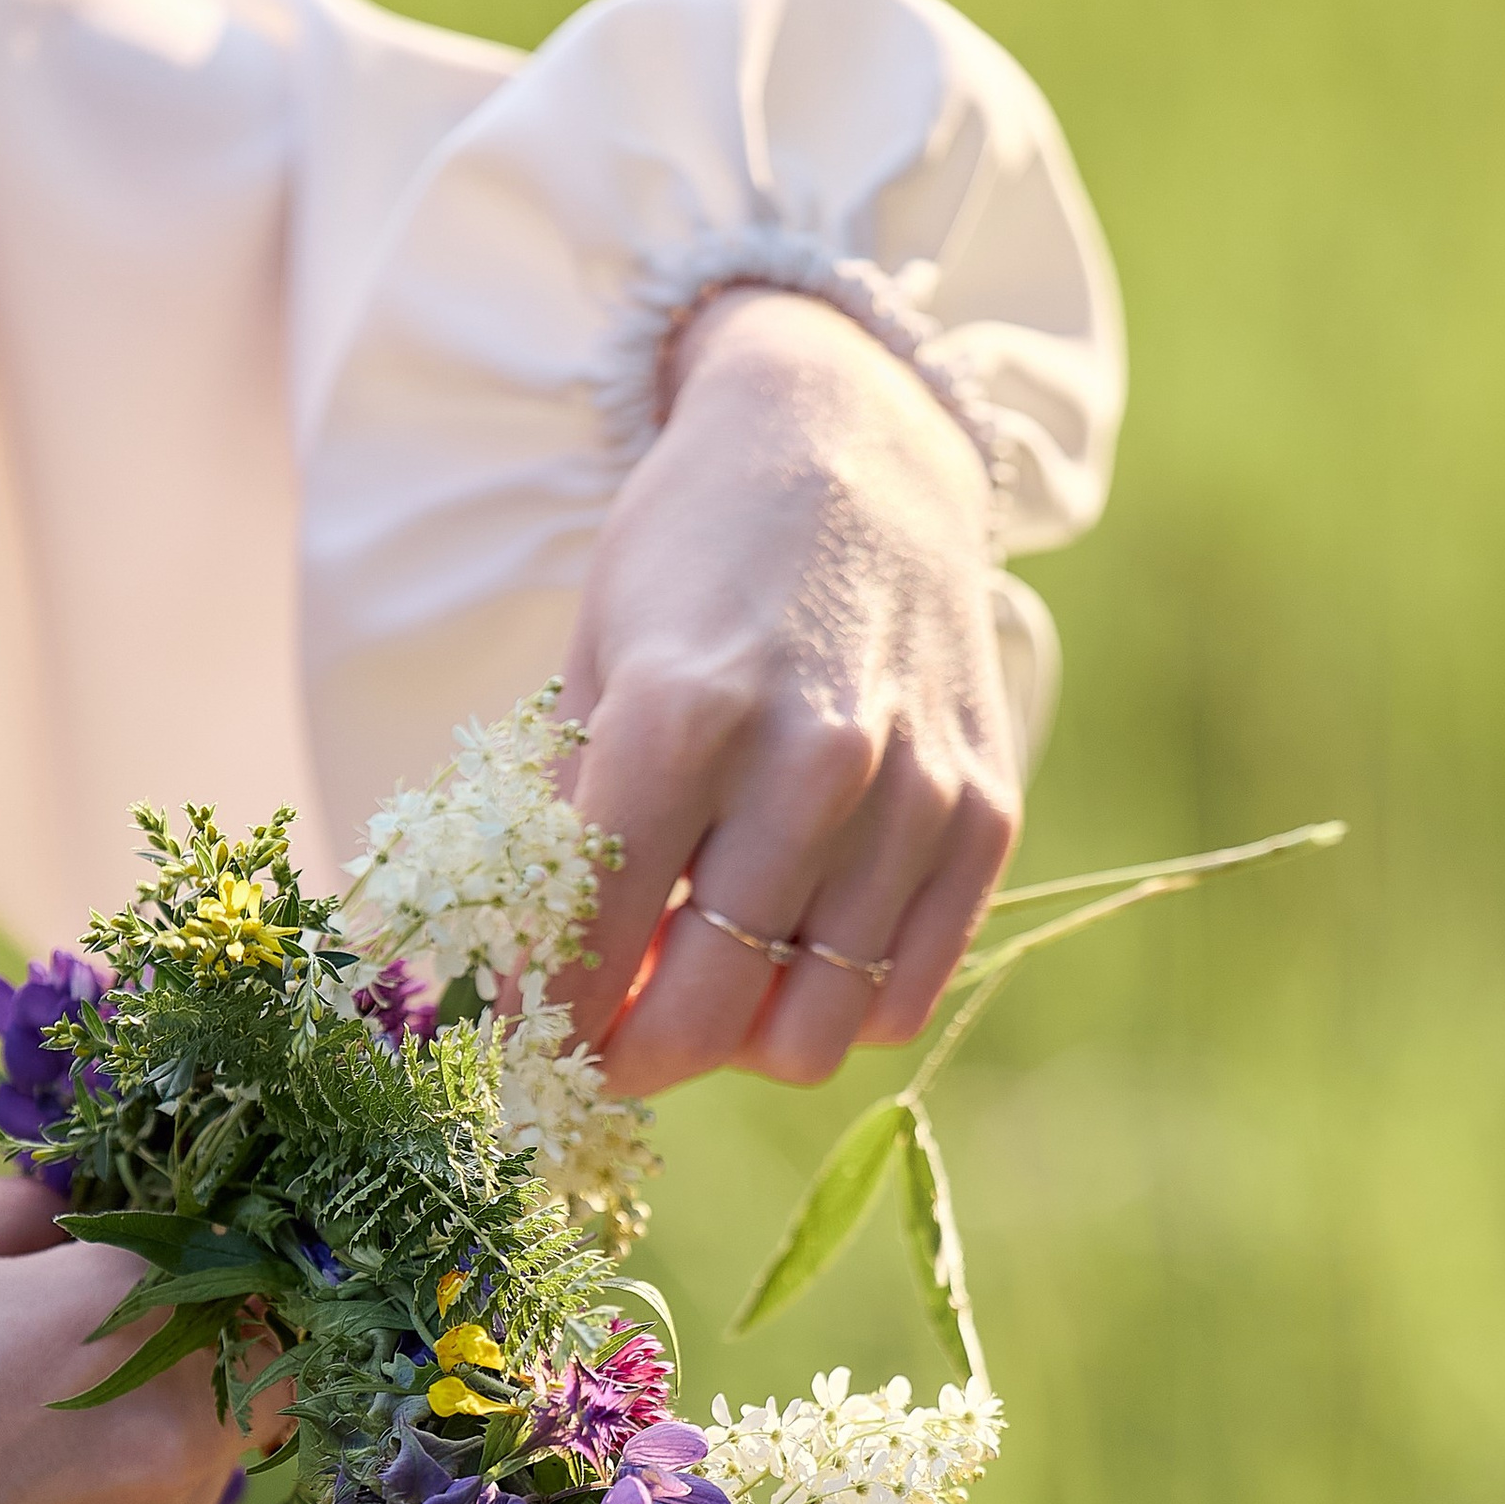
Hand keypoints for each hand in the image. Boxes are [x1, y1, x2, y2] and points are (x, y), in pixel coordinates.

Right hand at [0, 1177, 242, 1503]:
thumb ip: (6, 1216)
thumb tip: (69, 1208)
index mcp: (118, 1309)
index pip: (236, 1254)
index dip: (208, 1243)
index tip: (156, 1246)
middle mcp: (164, 1429)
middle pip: (259, 1366)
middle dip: (209, 1342)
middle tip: (116, 1336)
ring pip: (209, 1463)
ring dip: (158, 1434)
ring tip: (33, 1434)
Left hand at [553, 286, 1019, 1096]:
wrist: (855, 446)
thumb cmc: (693, 565)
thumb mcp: (593, 672)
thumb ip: (565, 838)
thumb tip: (524, 997)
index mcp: (680, 719)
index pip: (588, 951)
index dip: (539, 1024)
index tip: (518, 1044)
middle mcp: (810, 763)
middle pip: (704, 1019)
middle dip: (633, 1057)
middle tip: (605, 1041)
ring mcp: (911, 795)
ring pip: (810, 1037)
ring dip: (740, 1039)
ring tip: (707, 977)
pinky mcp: (986, 814)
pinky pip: (901, 1001)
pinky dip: (835, 1007)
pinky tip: (793, 953)